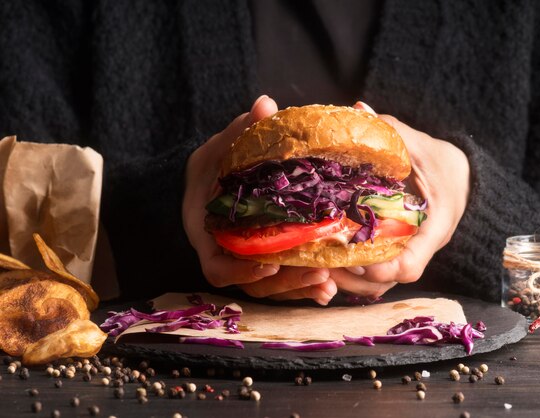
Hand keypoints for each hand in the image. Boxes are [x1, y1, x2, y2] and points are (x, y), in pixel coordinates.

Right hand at [182, 95, 336, 304]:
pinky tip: (330, 287)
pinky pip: (284, 280)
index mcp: (209, 232)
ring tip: (329, 284)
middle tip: (318, 274)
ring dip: (299, 288)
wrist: (213, 180)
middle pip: (252, 283)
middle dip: (285, 284)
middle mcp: (227, 253)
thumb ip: (241, 132)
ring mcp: (246, 261)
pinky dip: (304, 286)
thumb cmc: (214, 165)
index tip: (267, 267)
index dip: (239, 272)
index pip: (217, 267)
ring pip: (271, 288)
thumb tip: (264, 104)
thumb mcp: (221, 147)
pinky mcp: (267, 259)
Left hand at [330, 101, 470, 297]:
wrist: (463, 179)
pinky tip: (324, 262)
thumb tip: (360, 110)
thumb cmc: (444, 165)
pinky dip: (350, 274)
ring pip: (377, 283)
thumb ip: (395, 133)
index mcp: (433, 228)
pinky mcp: (395, 253)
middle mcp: (419, 249)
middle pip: (386, 281)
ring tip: (315, 267)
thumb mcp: (424, 147)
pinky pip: (373, 274)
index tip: (355, 261)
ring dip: (347, 280)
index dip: (383, 269)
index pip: (411, 264)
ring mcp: (407, 254)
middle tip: (320, 265)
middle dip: (353, 278)